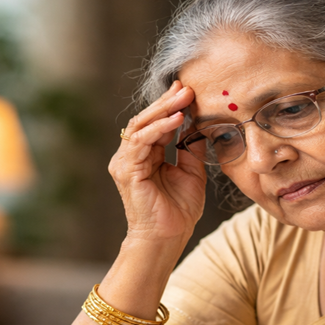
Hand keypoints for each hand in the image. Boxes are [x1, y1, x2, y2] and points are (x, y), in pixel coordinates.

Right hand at [109, 81, 205, 243]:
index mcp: (146, 155)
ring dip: (163, 110)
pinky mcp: (126, 170)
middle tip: (187, 86)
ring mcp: (125, 162)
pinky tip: (176, 119)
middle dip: (167, 101)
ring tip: (183, 97)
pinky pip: (140, 142)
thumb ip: (190, 148)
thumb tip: (198, 126)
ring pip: (141, 126)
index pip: (156, 123)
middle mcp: (131, 156)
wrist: (167, 238)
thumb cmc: (178, 211)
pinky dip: (158, 129)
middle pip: (146, 120)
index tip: (190, 90)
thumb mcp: (191, 172)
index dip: (172, 106)